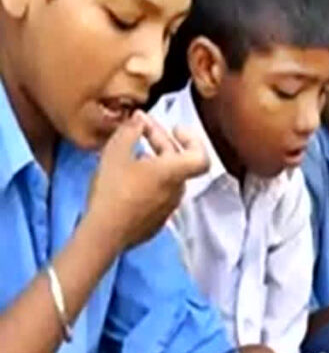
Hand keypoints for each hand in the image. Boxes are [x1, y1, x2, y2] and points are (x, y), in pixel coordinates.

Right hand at [86, 111, 208, 249]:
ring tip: (132, 151)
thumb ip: (130, 130)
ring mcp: (168, 208)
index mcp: (174, 172)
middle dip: (162, 143)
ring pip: (168, 179)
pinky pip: (159, 195)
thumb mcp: (116, 152)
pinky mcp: (156, 221)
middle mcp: (177, 191)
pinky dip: (149, 181)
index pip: (201, 156)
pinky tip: (128, 177)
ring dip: (155, 162)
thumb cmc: (113, 192)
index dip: (192, 139)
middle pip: (179, 163)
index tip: (175, 130)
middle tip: (141, 129)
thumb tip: (139, 119)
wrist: (104, 233)